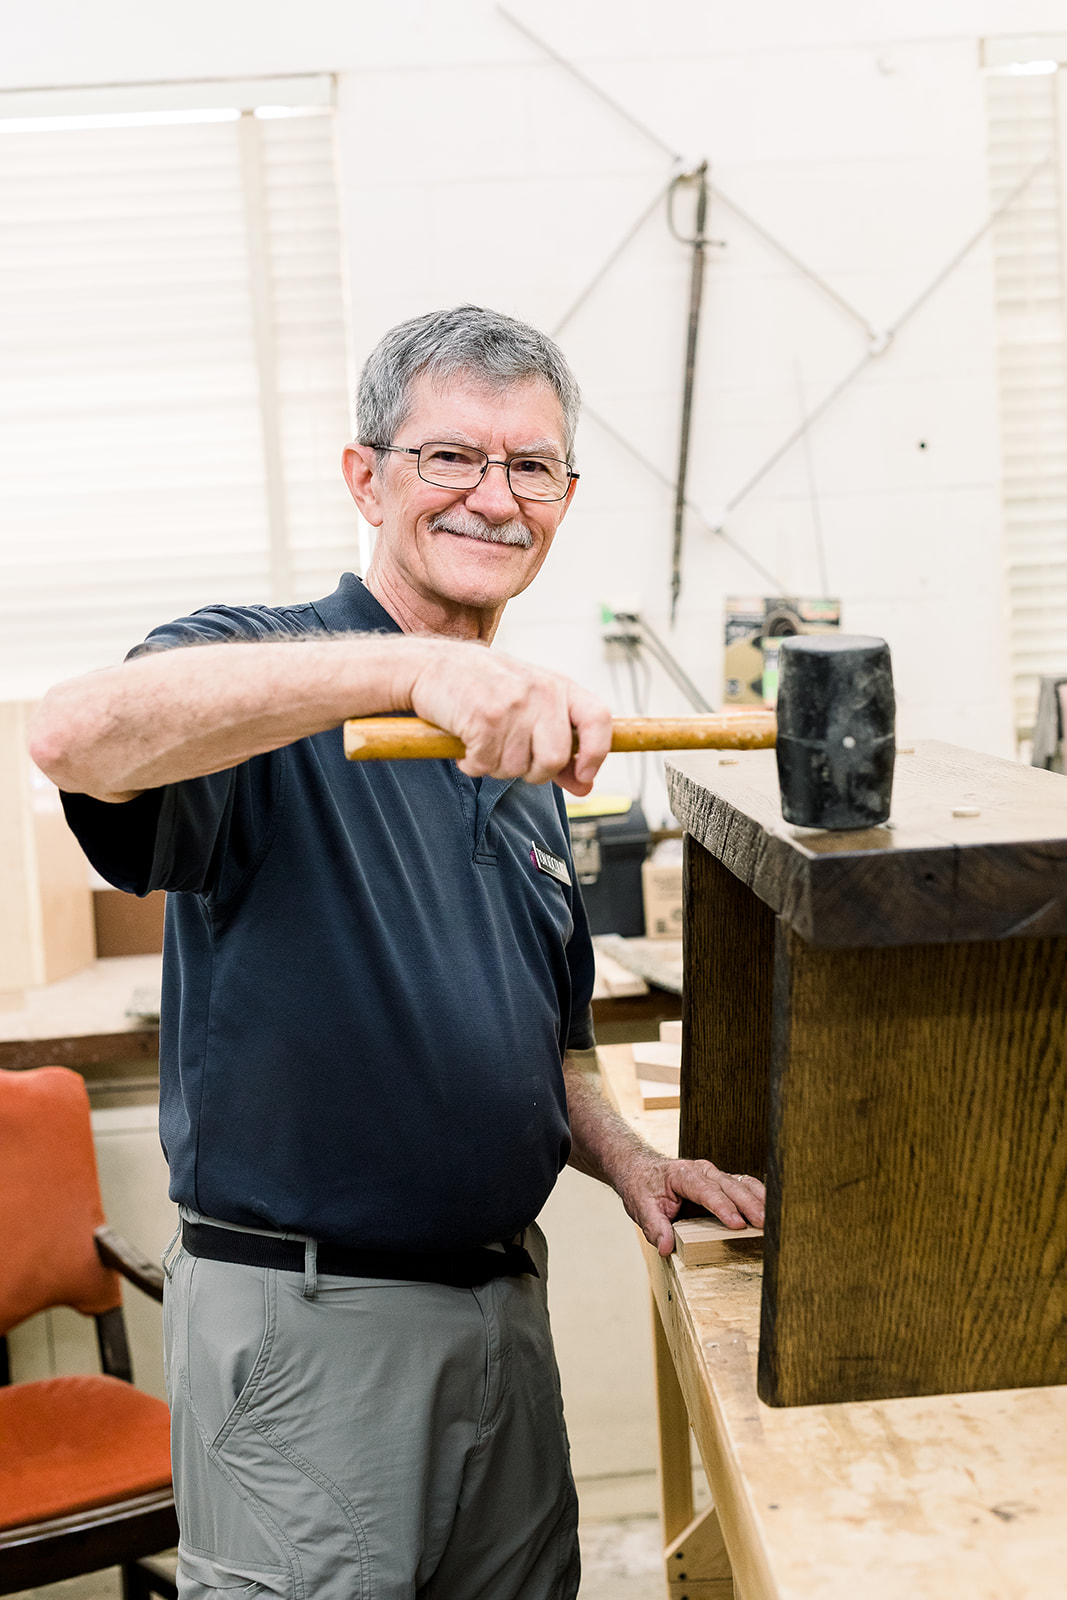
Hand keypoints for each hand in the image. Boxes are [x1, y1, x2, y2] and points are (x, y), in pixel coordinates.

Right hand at [407, 640, 611, 793]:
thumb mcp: (528, 704)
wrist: (428, 666)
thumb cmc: (481, 685)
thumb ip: (559, 743)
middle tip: (510, 758)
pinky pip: (485, 765)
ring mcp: (512, 704)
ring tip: (483, 742)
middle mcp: (539, 692)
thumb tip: (585, 785)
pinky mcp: (483, 718)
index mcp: (557, 685)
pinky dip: (472, 764)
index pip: (598, 719)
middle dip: (532, 772)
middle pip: (554, 758)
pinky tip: (466, 743)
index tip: (584, 775)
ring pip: (516, 768)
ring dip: (495, 766)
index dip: (596, 753)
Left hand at [619, 1154, 765, 1257]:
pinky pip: (744, 1185)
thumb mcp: (641, 1207)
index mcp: (683, 1175)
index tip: (737, 1225)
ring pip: (742, 1183)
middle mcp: (703, 1171)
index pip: (706, 1191)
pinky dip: (759, 1196)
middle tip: (764, 1224)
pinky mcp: (722, 1183)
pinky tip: (772, 1209)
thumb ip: (654, 1227)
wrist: (641, 1169)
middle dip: (749, 1205)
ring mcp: (714, 1175)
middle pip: (730, 1186)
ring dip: (759, 1199)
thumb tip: (665, 1248)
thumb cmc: (642, 1187)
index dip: (723, 1208)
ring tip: (775, 1219)